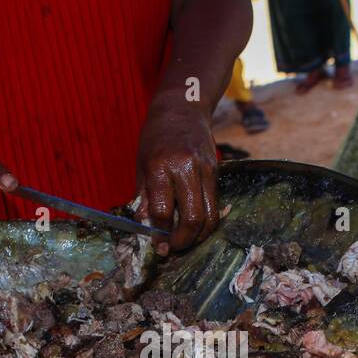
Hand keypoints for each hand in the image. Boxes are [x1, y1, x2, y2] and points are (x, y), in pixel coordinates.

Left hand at [135, 92, 219, 252]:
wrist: (183, 108)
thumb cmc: (156, 137)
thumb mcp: (142, 165)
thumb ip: (144, 197)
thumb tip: (146, 227)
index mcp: (160, 166)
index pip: (162, 211)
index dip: (159, 233)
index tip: (157, 244)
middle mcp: (185, 168)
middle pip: (191, 218)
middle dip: (183, 241)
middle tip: (173, 248)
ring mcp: (205, 170)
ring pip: (209, 216)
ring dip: (199, 236)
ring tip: (186, 241)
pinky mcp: (216, 172)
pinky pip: (215, 205)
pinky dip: (206, 221)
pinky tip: (195, 225)